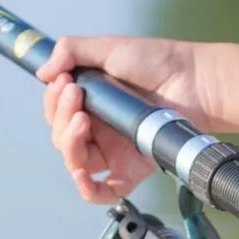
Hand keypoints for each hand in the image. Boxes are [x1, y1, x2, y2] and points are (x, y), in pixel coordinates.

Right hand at [37, 36, 211, 204]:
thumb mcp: (109, 48)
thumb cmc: (157, 61)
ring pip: (75, 161)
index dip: (54, 100)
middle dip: (60, 116)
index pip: (57, 111)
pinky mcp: (132, 168)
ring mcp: (114, 149)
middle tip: (76, 94)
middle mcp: (99, 127)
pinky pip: (104, 191)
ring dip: (68, 143)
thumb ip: (72, 51)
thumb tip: (43, 73)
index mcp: (92, 101)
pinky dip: (88, 189)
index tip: (65, 81)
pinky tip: (82, 175)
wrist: (196, 80)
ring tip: (82, 121)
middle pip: (61, 137)